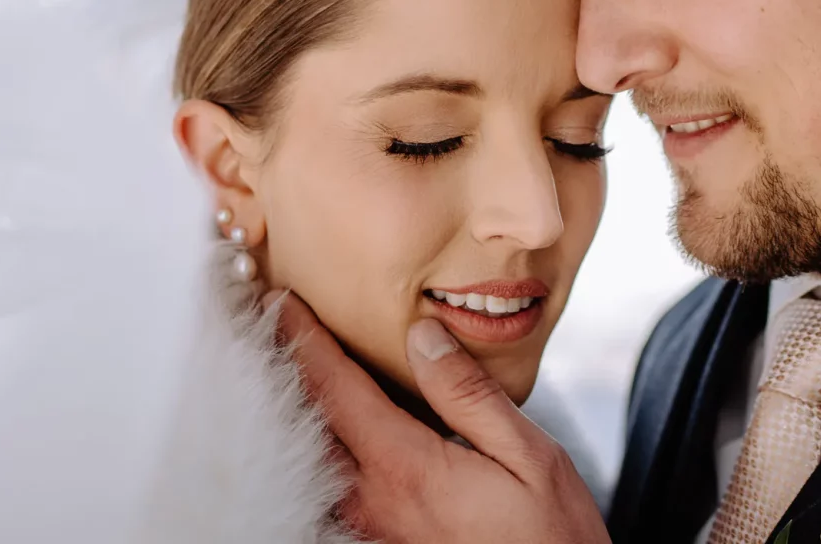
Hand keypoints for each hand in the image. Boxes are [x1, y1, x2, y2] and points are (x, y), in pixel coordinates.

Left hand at [274, 291, 610, 543]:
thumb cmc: (552, 537)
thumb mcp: (530, 456)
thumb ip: (469, 394)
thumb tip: (423, 336)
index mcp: (408, 468)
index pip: (337, 389)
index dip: (304, 340)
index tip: (279, 299)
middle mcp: (376, 501)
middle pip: (311, 422)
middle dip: (289, 368)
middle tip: (268, 323)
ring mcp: (373, 528)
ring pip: (316, 458)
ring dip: (302, 409)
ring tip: (292, 366)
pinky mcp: (382, 543)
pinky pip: (335, 489)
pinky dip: (324, 448)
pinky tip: (329, 429)